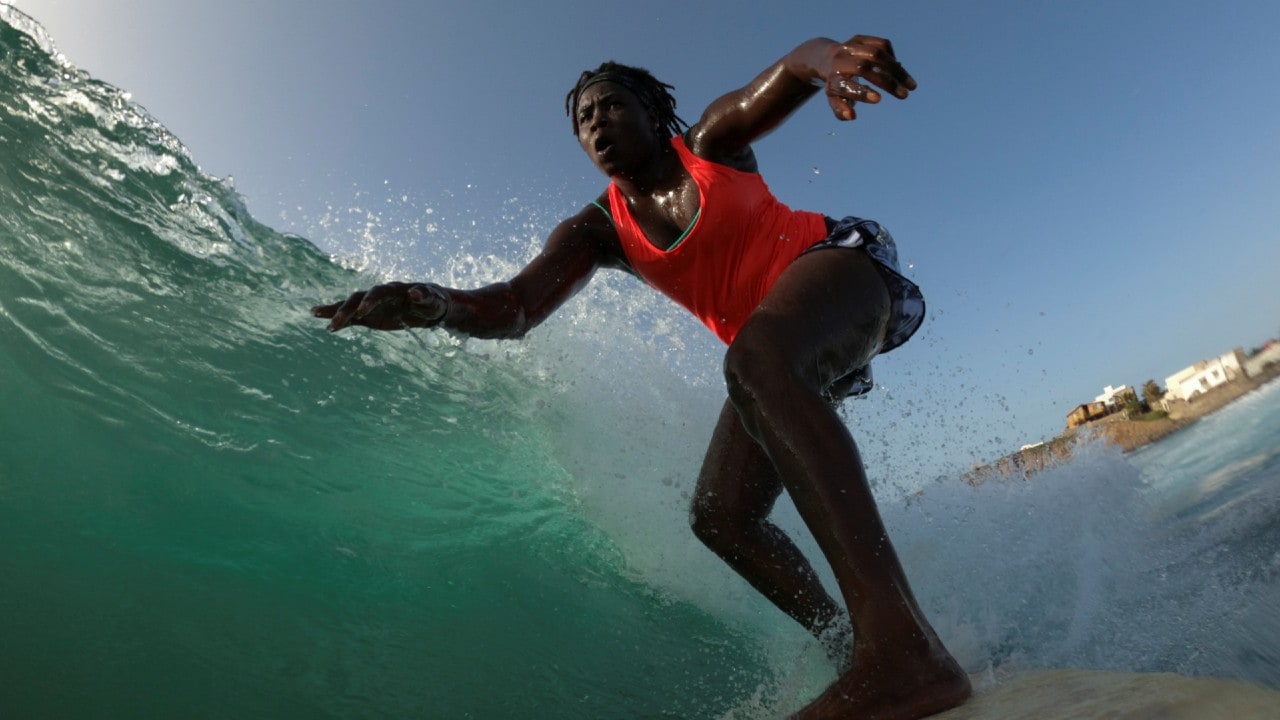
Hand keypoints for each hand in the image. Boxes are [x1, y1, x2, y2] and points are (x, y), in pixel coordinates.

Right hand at [310, 281, 448, 331]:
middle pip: (359, 298)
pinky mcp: (369, 316)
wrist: (430, 306)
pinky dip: (339, 321)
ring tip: (315, 314)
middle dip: (347, 308)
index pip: (378, 292)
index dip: (370, 300)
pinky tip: (328, 327)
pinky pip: (351, 318)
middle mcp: (379, 295)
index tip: (363, 311)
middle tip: (336, 321)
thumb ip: (425, 295)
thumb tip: (415, 290)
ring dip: (334, 310)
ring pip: (350, 305)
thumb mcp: (434, 300)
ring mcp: (372, 305)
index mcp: (394, 289)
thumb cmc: (434, 302)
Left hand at [823, 35, 916, 119]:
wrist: (827, 59)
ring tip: (910, 85)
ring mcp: (850, 46)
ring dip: (896, 70)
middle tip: (904, 95)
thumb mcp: (835, 100)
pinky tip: (897, 70)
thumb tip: (852, 116)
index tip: (878, 99)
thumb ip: (841, 110)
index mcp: (832, 78)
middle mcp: (839, 60)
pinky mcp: (860, 38)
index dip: (860, 92)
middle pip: (864, 68)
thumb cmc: (836, 85)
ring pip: (877, 54)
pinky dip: (892, 58)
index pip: (844, 85)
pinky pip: (882, 45)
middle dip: (886, 82)